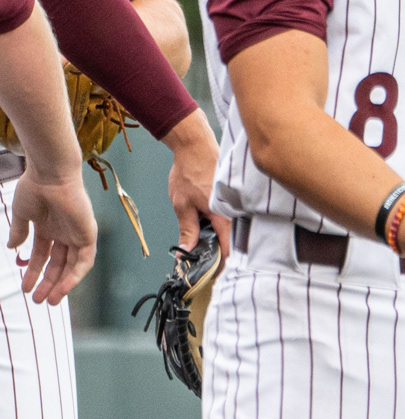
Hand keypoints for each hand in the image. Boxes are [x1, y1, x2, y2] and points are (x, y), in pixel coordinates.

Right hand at [8, 165, 97, 305]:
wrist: (50, 174)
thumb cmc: (34, 188)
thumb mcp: (21, 214)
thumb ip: (18, 231)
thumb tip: (11, 248)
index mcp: (47, 227)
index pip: (41, 255)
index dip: (32, 271)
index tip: (24, 286)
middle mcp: (63, 232)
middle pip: (56, 264)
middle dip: (46, 283)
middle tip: (36, 300)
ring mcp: (76, 234)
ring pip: (70, 267)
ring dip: (61, 284)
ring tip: (49, 301)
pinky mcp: (88, 235)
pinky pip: (84, 262)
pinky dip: (75, 276)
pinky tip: (63, 288)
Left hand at [164, 107, 228, 255]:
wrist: (195, 143)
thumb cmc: (189, 170)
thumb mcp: (182, 204)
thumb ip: (187, 230)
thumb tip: (187, 252)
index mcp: (223, 215)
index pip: (229, 249)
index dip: (221, 264)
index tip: (212, 274)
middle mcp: (235, 210)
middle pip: (234, 241)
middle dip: (221, 254)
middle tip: (207, 263)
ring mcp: (237, 202)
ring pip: (234, 229)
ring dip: (223, 239)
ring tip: (208, 246)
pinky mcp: (235, 196)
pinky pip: (233, 216)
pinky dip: (224, 224)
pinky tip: (212, 227)